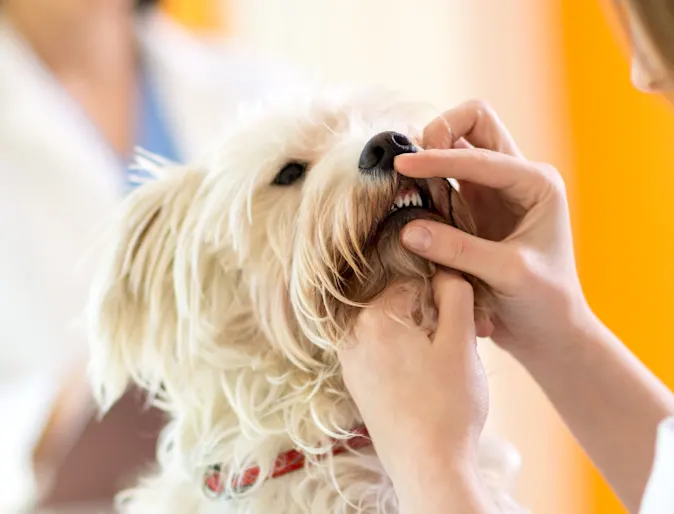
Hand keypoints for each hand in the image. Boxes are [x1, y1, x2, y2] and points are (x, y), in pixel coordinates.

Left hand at [339, 271, 493, 511]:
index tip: (466, 322)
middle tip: (462, 344)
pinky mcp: (356, 382)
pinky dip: (405, 355)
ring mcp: (351, 360)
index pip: (417, 282)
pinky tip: (425, 378)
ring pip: (393, 328)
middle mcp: (353, 334)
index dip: (447, 298)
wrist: (426, 468)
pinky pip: (382, 351)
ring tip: (445, 365)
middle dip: (433, 318)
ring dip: (421, 337)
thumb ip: (455, 295)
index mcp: (375, 316)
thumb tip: (445, 272)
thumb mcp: (461, 343)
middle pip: (402, 305)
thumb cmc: (448, 406)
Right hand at [395, 101, 595, 353]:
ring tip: (404, 179)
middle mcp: (516, 177)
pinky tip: (409, 197)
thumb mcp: (507, 274)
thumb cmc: (544, 301)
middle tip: (411, 164)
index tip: (403, 166)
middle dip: (440, 131)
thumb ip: (459, 250)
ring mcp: (492, 190)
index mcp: (536, 183)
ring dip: (430, 154)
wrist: (549, 330)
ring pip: (457, 144)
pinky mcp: (473, 208)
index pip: (480, 155)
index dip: (439, 158)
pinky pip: (445, 177)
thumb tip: (407, 229)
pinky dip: (425, 179)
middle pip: (474, 122)